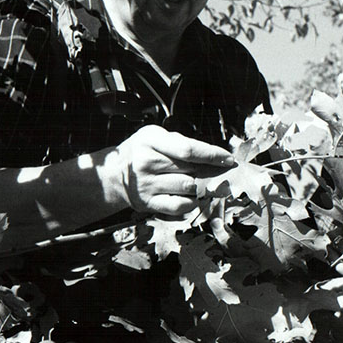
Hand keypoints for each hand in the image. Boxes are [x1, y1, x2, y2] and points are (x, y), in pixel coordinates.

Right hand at [112, 125, 235, 215]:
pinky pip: (178, 206)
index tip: (228, 159)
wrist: (114, 174)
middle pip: (190, 170)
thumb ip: (180, 143)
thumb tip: (213, 156)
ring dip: (202, 187)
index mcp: (150, 141)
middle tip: (224, 173)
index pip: (188, 149)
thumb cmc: (141, 151)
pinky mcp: (148, 203)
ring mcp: (147, 185)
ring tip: (205, 183)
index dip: (212, 155)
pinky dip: (191, 203)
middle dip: (212, 172)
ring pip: (188, 188)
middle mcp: (147, 163)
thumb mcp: (155, 136)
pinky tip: (193, 197)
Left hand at [308, 276, 342, 342]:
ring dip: (332, 320)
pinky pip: (338, 335)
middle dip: (324, 309)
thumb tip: (318, 287)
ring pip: (329, 326)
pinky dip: (341, 329)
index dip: (311, 298)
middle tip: (333, 305)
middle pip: (320, 315)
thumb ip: (335, 284)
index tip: (308, 297)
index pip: (317, 301)